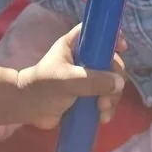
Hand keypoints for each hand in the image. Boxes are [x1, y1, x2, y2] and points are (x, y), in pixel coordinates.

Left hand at [0, 25, 123, 130]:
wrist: (28, 108)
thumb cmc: (43, 86)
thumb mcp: (67, 81)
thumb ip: (93, 80)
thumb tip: (119, 83)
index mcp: (74, 46)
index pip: (96, 33)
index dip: (111, 36)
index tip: (122, 47)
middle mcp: (83, 59)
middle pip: (110, 62)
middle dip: (114, 81)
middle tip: (106, 98)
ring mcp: (87, 77)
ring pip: (111, 82)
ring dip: (112, 97)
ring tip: (102, 111)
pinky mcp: (87, 94)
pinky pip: (105, 97)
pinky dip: (107, 107)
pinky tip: (102, 118)